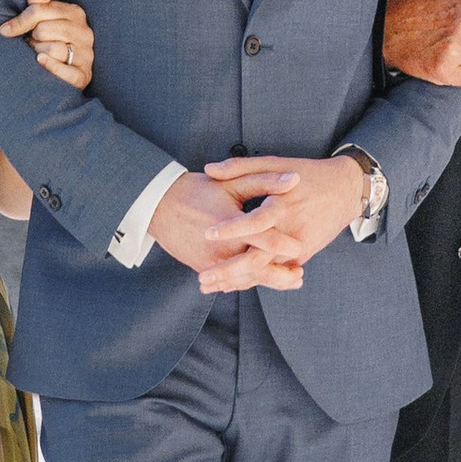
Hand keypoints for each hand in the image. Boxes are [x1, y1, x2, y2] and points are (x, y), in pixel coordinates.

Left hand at [0, 0, 93, 88]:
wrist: (66, 69)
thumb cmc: (49, 38)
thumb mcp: (44, 15)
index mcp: (75, 13)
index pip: (40, 10)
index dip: (20, 21)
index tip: (6, 29)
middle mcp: (84, 32)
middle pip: (44, 30)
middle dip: (33, 38)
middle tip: (32, 43)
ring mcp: (86, 54)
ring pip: (53, 49)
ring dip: (39, 52)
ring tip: (39, 53)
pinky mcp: (84, 75)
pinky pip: (66, 71)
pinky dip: (51, 67)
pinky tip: (41, 61)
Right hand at [145, 169, 299, 293]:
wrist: (159, 205)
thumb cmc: (198, 190)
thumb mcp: (232, 182)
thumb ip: (264, 181)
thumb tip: (295, 179)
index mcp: (233, 225)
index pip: (267, 241)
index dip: (288, 246)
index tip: (301, 248)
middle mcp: (222, 248)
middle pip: (259, 270)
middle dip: (282, 277)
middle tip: (300, 276)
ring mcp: (211, 261)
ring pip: (244, 280)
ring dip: (267, 282)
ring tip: (287, 280)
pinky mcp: (202, 267)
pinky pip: (228, 280)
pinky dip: (246, 282)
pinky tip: (260, 279)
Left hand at [199, 154, 368, 290]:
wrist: (346, 191)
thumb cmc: (308, 174)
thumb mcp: (276, 164)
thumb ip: (241, 166)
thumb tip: (210, 169)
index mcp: (283, 206)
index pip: (255, 222)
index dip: (231, 230)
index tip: (207, 234)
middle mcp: (291, 231)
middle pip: (258, 259)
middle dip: (229, 271)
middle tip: (203, 277)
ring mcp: (299, 247)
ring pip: (265, 271)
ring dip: (237, 280)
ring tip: (210, 285)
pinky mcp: (302, 257)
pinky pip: (275, 273)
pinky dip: (254, 279)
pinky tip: (232, 284)